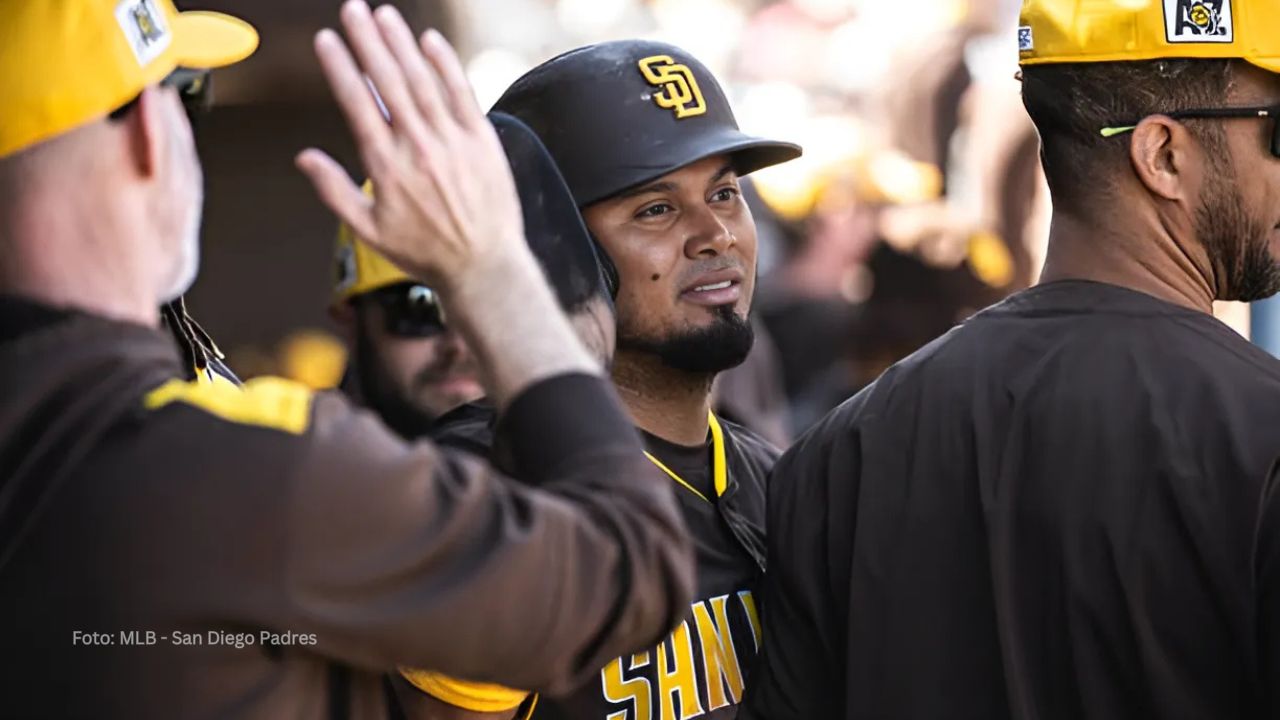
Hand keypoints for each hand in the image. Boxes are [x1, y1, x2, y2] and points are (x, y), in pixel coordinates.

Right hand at [296, 0, 525, 293]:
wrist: (483, 264)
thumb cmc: (426, 251)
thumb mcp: (369, 231)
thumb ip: (334, 191)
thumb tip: (305, 158)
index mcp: (386, 166)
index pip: (357, 104)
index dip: (340, 68)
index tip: (327, 41)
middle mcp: (418, 146)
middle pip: (388, 81)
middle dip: (368, 41)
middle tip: (352, 9)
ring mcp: (452, 140)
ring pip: (422, 80)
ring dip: (401, 43)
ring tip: (384, 15)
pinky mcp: (481, 139)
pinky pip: (461, 93)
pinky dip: (446, 65)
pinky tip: (430, 41)